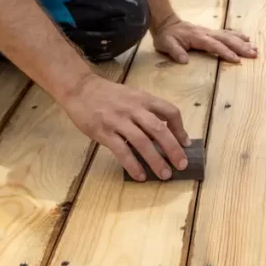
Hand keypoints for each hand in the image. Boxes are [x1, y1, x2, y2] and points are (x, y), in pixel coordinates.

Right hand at [60, 73, 190, 180]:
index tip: (186, 144)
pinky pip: (122, 151)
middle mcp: (134, 108)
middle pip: (160, 129)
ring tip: (165, 174)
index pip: (170, 112)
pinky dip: (133, 165)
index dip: (180, 129)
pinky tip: (140, 176)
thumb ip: (146, 111)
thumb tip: (164, 133)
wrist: (80, 89)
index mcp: (143, 99)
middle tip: (182, 165)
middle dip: (173, 149)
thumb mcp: (131, 96)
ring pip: (143, 142)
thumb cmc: (108, 95)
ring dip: (156, 160)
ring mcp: (118, 120)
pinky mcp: (104, 132)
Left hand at [152, 15, 256, 63]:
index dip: (225, 52)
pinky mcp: (211, 32)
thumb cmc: (166, 36)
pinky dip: (237, 36)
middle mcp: (206, 33)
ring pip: (229, 36)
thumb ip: (175, 51)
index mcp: (197, 37)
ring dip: (242, 42)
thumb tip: (184, 60)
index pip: (214, 45)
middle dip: (240, 47)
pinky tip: (247, 39)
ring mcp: (210, 32)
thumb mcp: (166, 44)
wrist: (166, 22)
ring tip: (254, 49)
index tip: (236, 59)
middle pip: (226, 39)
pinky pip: (226, 33)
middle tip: (253, 54)